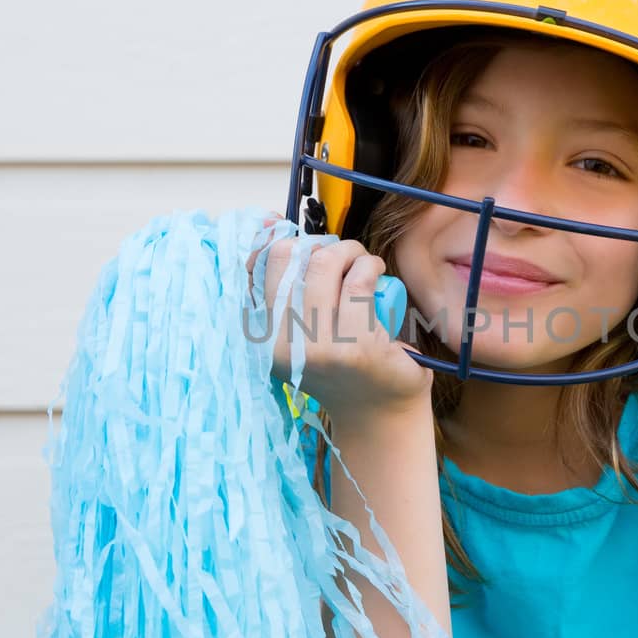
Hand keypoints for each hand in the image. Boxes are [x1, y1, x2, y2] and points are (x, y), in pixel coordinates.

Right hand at [249, 212, 431, 421]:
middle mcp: (281, 345)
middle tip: (347, 256)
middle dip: (324, 245)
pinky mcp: (356, 347)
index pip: (259, 265)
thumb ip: (284, 289)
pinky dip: (370, 266)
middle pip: (290, 256)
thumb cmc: (343, 368)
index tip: (306, 241)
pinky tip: (376, 273)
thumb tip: (267, 221)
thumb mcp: (300, 331)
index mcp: (263, 338)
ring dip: (351, 251)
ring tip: (365, 263)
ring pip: (325, 263)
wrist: (378, 417)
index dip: (281, 239)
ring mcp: (318, 348)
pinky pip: (359, 281)